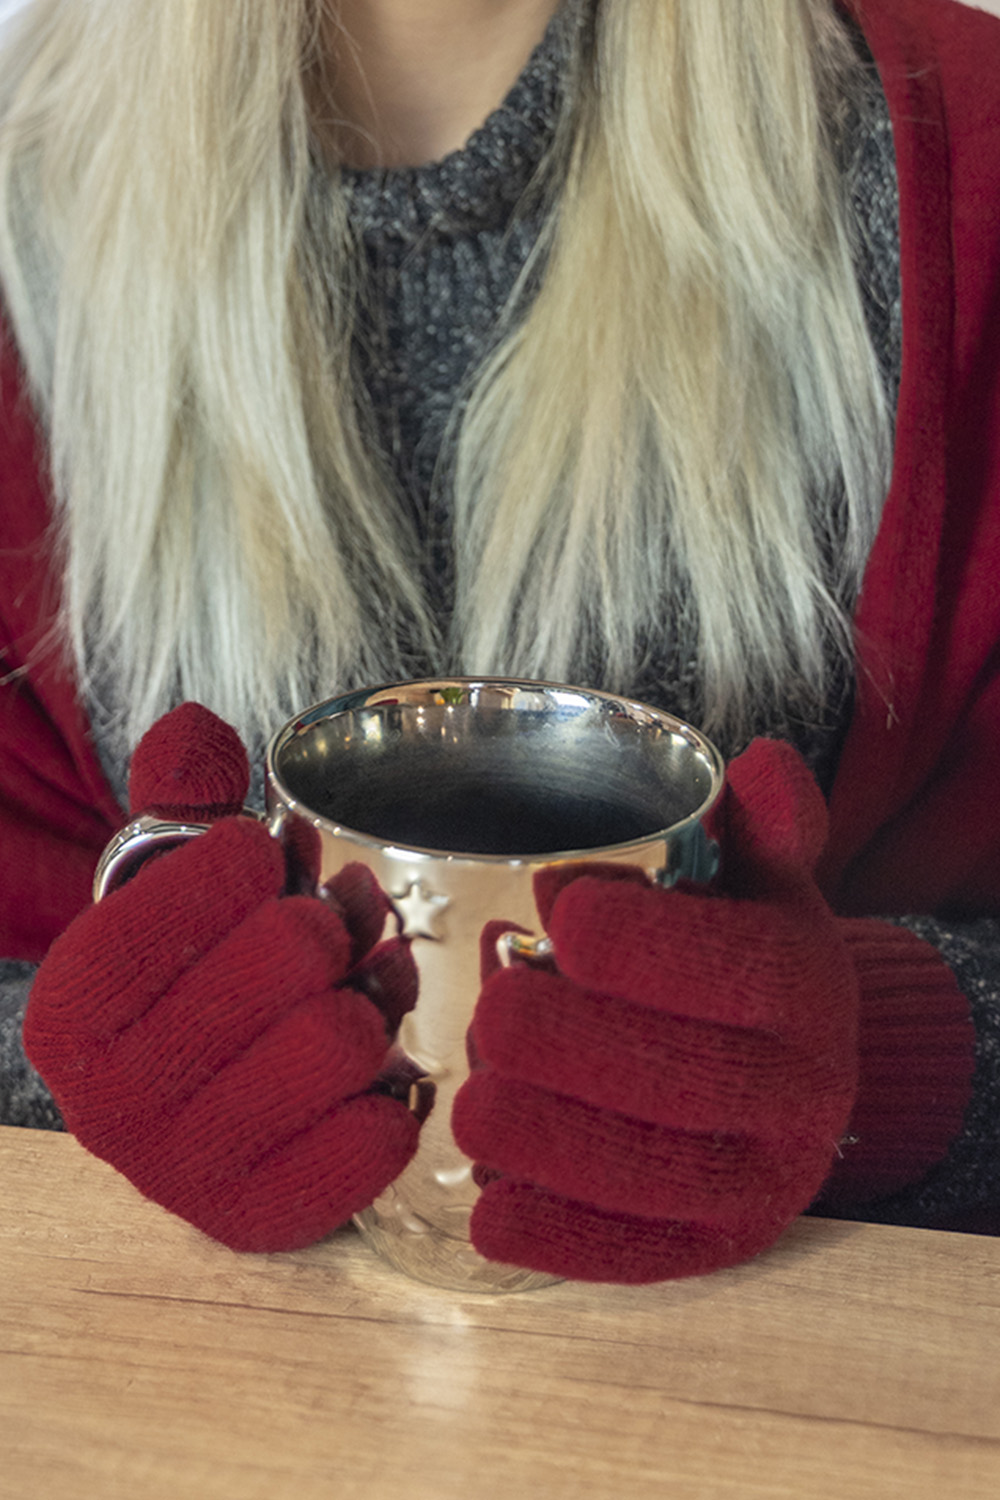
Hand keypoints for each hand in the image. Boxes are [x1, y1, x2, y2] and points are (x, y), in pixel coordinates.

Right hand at [25, 703, 425, 1251]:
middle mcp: (108, 1103)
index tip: (262, 866)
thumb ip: (180, 796)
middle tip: (324, 932)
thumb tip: (197, 731)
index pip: (185, 895)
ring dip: (370, 1001)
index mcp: (71, 1009)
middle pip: (287, 959)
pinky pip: (378, 1136)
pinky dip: (394, 1089)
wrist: (199, 1107)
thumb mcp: (169, 882)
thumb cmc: (196, 975)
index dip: (248, 864)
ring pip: (342, 1041)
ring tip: (357, 989)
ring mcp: (185, 1174)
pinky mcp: (266, 1221)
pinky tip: (372, 1069)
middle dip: (324, 927)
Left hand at [452, 739, 858, 1282]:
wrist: (782, 1062)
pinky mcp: (719, 1247)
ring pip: (641, 1173)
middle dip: (561, 1040)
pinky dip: (552, 1237)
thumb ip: (761, 819)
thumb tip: (764, 766)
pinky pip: (634, 1256)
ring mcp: (763, 1181)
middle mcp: (803, 1092)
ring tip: (476, 1102)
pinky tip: (490, 1208)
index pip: (730, 967)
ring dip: (538, 1136)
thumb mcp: (760, 876)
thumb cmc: (738, 948)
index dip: (635, 941)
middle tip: (497, 1009)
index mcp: (807, 986)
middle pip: (672, 1077)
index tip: (558, 911)